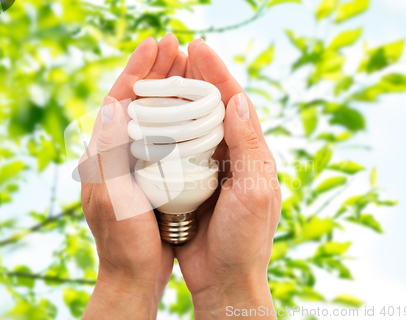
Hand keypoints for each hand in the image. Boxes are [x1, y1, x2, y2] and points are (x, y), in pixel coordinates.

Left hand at [79, 34, 187, 319]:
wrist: (133, 273)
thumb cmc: (123, 240)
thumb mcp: (112, 197)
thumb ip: (107, 154)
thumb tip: (111, 105)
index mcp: (101, 153)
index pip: (117, 99)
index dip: (135, 70)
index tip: (155, 44)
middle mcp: (115, 153)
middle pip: (134, 101)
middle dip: (153, 72)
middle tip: (175, 46)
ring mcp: (133, 163)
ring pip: (149, 116)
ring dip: (166, 90)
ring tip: (186, 68)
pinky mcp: (150, 175)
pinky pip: (162, 136)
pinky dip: (176, 117)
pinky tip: (193, 109)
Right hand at [175, 40, 281, 318]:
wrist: (226, 278)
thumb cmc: (246, 239)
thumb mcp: (255, 190)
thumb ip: (248, 145)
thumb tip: (238, 99)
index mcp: (251, 152)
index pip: (235, 102)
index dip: (217, 72)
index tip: (197, 48)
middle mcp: (231, 155)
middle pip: (213, 106)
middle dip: (196, 77)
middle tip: (175, 52)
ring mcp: (210, 168)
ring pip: (193, 124)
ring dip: (178, 98)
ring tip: (160, 75)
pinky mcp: (190, 183)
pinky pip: (177, 149)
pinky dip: (166, 129)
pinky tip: (150, 117)